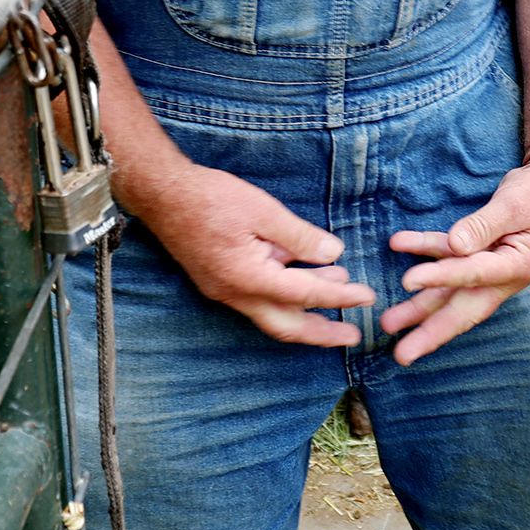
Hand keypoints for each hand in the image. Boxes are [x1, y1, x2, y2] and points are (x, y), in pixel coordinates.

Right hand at [137, 163, 372, 347]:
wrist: (162, 194)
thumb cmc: (209, 197)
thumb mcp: (262, 211)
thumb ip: (299, 237)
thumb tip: (334, 255)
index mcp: (247, 278)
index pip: (303, 295)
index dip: (339, 297)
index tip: (367, 296)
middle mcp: (235, 293)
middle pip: (286, 326)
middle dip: (322, 334)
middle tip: (353, 335)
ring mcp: (224, 290)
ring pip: (271, 313)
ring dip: (305, 309)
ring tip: (338, 292)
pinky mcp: (220, 281)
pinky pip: (258, 298)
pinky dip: (285, 295)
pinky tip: (303, 274)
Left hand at [382, 157, 529, 364]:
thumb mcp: (514, 205)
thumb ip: (483, 225)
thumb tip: (455, 244)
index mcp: (518, 266)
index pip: (474, 274)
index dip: (441, 277)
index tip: (408, 281)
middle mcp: (502, 276)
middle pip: (462, 308)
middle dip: (430, 332)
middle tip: (402, 355)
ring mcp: (489, 267)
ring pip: (449, 292)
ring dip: (418, 305)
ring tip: (388, 323)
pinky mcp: (478, 252)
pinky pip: (447, 255)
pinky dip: (424, 250)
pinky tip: (398, 244)